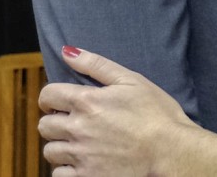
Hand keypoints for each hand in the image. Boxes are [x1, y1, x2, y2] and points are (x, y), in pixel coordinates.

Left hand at [39, 46, 204, 175]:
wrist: (171, 151)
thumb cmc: (157, 113)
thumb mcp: (132, 80)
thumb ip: (96, 64)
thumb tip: (67, 52)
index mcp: (87, 101)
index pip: (47, 95)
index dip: (51, 98)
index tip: (60, 103)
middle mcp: (78, 128)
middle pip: (45, 125)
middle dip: (56, 122)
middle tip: (74, 124)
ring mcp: (81, 155)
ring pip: (51, 151)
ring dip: (62, 146)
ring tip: (82, 144)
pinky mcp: (86, 176)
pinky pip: (59, 174)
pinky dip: (66, 169)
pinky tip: (83, 162)